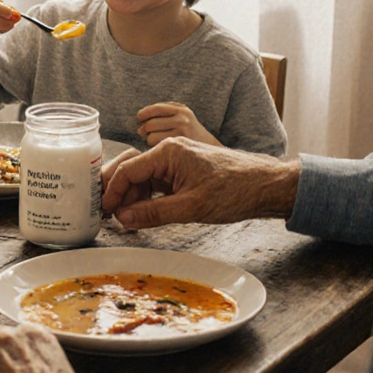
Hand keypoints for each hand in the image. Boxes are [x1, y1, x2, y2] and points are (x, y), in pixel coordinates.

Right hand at [102, 137, 300, 229]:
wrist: (266, 186)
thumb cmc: (235, 191)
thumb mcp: (191, 207)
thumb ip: (154, 213)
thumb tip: (125, 218)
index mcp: (168, 152)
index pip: (128, 169)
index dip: (113, 192)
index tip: (105, 212)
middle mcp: (170, 151)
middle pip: (132, 171)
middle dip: (121, 194)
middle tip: (112, 217)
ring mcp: (177, 161)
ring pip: (144, 179)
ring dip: (134, 198)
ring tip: (130, 220)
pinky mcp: (184, 171)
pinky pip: (158, 183)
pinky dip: (149, 198)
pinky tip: (146, 215)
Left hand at [137, 102, 221, 146]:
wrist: (212, 149)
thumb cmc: (191, 134)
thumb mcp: (182, 117)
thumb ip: (163, 114)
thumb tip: (139, 120)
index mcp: (181, 109)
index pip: (155, 108)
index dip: (143, 114)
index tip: (140, 119)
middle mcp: (182, 118)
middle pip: (150, 124)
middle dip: (144, 130)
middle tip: (145, 134)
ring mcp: (182, 132)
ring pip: (151, 136)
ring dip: (149, 140)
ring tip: (156, 142)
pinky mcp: (179, 145)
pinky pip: (157, 146)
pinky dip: (154, 148)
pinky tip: (161, 149)